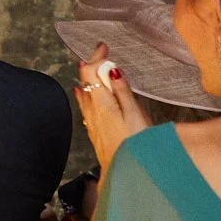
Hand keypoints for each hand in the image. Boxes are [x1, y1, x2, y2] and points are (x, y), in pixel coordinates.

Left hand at [76, 42, 150, 173]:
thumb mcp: (134, 115)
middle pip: (86, 82)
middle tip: (102, 54)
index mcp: (102, 103)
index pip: (91, 72)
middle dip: (92, 65)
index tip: (103, 46)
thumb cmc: (134, 145)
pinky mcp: (95, 132)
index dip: (96, 57)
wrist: (124, 174)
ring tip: (93, 69)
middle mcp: (92, 111)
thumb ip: (123, 91)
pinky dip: (88, 95)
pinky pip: (87, 107)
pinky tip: (86, 96)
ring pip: (85, 94)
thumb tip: (113, 69)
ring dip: (89, 80)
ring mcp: (92, 122)